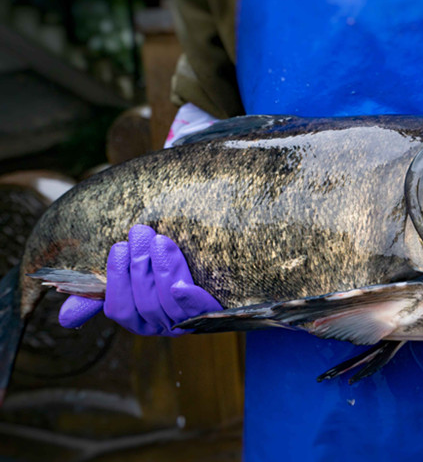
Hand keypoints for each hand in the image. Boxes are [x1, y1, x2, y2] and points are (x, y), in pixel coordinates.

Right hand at [58, 225, 221, 335]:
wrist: (221, 275)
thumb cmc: (168, 274)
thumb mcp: (134, 284)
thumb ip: (103, 296)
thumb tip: (65, 318)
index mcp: (141, 320)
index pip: (119, 308)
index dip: (117, 279)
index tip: (119, 247)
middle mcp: (163, 326)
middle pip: (145, 301)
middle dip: (140, 266)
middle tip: (141, 232)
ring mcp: (189, 323)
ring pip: (167, 301)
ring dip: (161, 269)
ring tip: (159, 239)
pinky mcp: (212, 314)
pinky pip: (196, 310)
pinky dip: (186, 296)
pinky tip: (181, 283)